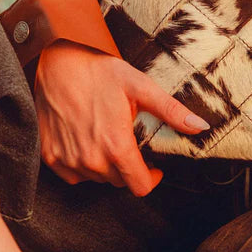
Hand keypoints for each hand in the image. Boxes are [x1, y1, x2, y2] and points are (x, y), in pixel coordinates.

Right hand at [34, 41, 208, 194]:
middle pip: (120, 182)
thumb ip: (171, 111)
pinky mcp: (50, 157)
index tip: (153, 166)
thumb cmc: (98, 72)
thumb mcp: (140, 86)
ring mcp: (68, 161)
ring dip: (107, 166)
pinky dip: (84, 165)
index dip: (151, 178)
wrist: (54, 64)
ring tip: (106, 136)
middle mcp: (91, 160)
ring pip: (97, 179)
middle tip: (128, 141)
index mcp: (116, 146)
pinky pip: (74, 175)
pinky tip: (87, 141)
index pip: (140, 187)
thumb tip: (200, 127)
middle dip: (129, 167)